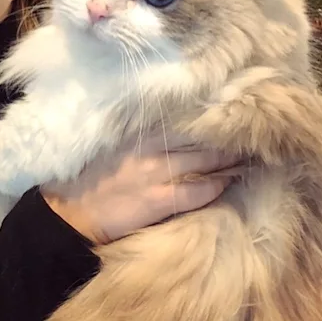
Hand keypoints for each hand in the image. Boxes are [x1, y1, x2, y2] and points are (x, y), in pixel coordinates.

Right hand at [41, 134, 240, 244]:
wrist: (68, 212)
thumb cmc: (86, 176)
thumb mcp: (108, 144)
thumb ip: (136, 133)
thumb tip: (166, 122)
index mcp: (135, 130)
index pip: (181, 117)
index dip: (207, 114)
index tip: (228, 108)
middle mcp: (149, 146)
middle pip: (200, 136)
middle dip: (226, 134)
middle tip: (253, 130)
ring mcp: (157, 172)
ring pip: (207, 160)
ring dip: (231, 157)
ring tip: (252, 153)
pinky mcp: (161, 199)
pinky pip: (201, 190)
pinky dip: (219, 184)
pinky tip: (230, 180)